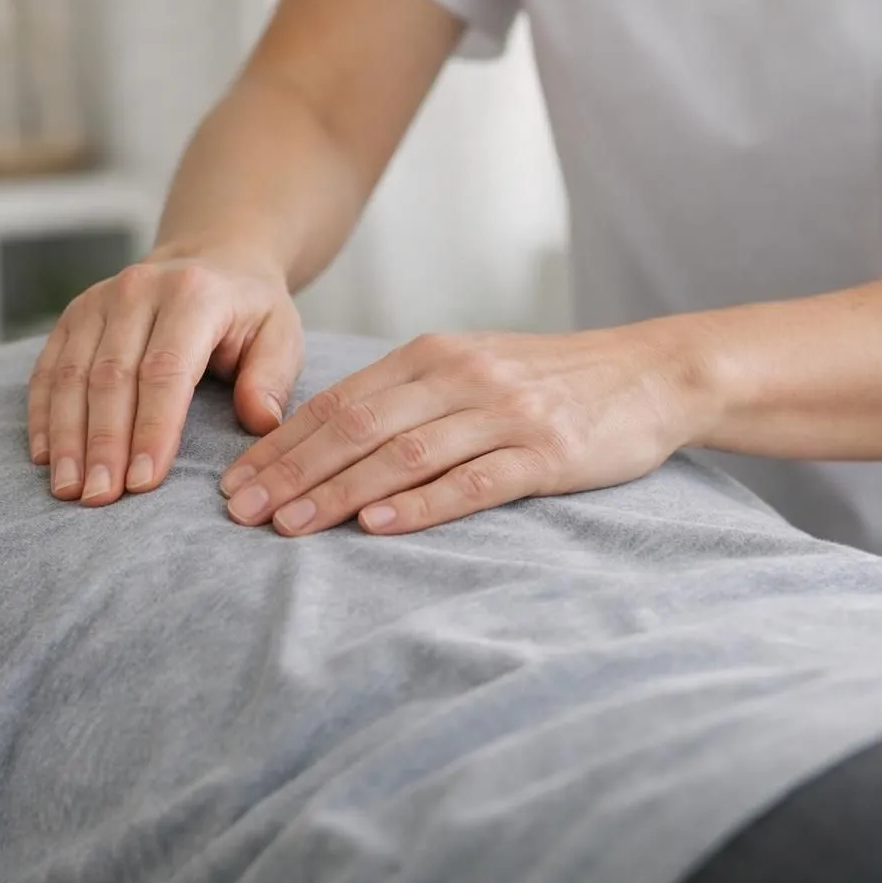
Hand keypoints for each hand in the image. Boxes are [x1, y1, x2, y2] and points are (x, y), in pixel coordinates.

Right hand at [28, 250, 302, 506]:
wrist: (212, 261)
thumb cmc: (249, 312)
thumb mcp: (280, 335)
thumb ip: (271, 378)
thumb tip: (260, 421)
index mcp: (194, 295)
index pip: (166, 370)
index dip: (152, 429)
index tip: (144, 482)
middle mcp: (138, 291)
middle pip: (111, 377)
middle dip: (104, 443)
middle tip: (100, 497)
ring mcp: (98, 300)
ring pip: (72, 375)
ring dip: (68, 437)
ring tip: (68, 489)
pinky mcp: (73, 315)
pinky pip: (48, 368)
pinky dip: (44, 415)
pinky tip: (45, 457)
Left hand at [218, 328, 717, 535]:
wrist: (649, 374)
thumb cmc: (549, 380)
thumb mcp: (470, 369)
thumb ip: (407, 398)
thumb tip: (325, 442)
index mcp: (431, 356)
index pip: (337, 403)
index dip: (279, 445)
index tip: (232, 484)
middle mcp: (459, 378)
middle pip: (356, 427)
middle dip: (290, 472)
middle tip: (240, 514)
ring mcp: (503, 414)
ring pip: (403, 454)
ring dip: (339, 492)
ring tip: (290, 527)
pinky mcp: (545, 453)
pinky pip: (472, 481)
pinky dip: (420, 504)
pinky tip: (377, 525)